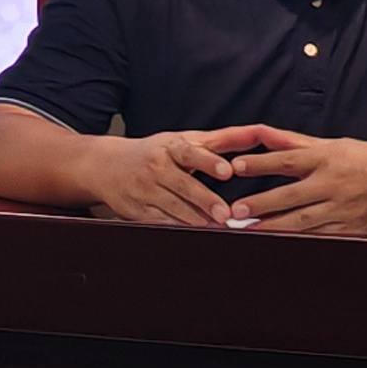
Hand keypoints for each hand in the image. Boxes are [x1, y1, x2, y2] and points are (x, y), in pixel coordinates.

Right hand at [88, 126, 249, 226]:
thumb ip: (223, 139)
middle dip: (206, 201)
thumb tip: (260, 132)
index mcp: (170, 147)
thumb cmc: (155, 152)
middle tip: (226, 215)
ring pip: (174, 208)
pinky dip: (179, 229)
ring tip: (218, 229)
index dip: (208, 162)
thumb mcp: (185, 140)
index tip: (227, 171)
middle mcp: (155, 167)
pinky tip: (196, 235)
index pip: (190, 153)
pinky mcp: (137, 211)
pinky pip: (161, 223)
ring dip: (197, 220)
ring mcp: (144, 190)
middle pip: (183, 186)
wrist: (106, 166)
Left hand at [213, 127, 366, 234]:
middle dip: (261, 204)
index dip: (260, 164)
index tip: (236, 166)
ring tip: (248, 232)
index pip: (287, 160)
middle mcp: (334, 183)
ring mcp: (344, 209)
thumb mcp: (334, 144)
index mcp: (328, 158)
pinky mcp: (354, 230)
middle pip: (291, 196)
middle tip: (234, 210)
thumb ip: (295, 143)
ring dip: (275, 228)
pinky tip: (281, 246)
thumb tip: (262, 134)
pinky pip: (322, 238)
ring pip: (303, 222)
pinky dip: (301, 243)